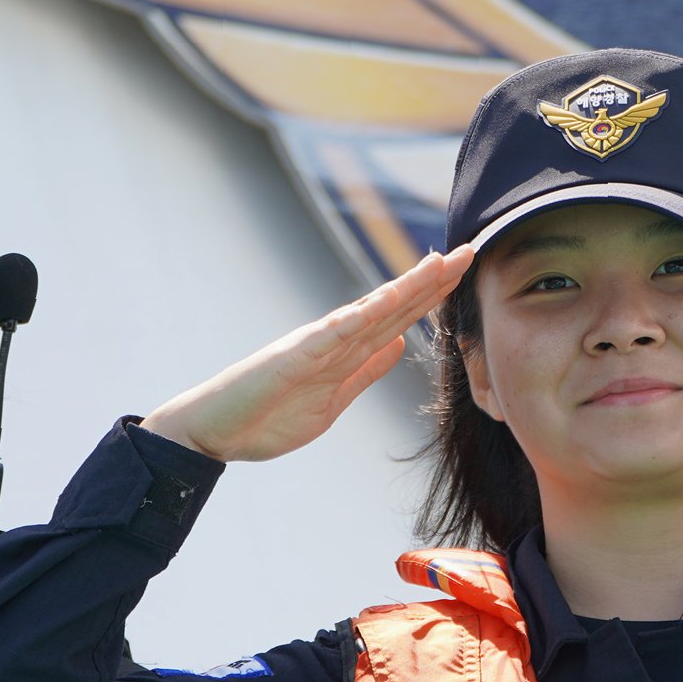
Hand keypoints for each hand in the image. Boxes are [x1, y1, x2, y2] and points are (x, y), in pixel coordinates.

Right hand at [144, 249, 473, 462]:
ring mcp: (315, 345)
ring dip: (406, 287)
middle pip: (393, 305)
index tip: (463, 272)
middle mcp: (335, 339)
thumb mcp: (334, 399)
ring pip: (370, 311)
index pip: (398, 318)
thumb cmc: (266, 417)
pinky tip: (386, 301)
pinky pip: (332, 335)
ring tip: (439, 264)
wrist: (213, 430)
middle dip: (432, 281)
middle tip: (469, 251)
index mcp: (346, 351)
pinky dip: (359, 317)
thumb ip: (365, 371)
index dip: (432, 296)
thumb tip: (399, 344)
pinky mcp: (294, 357)